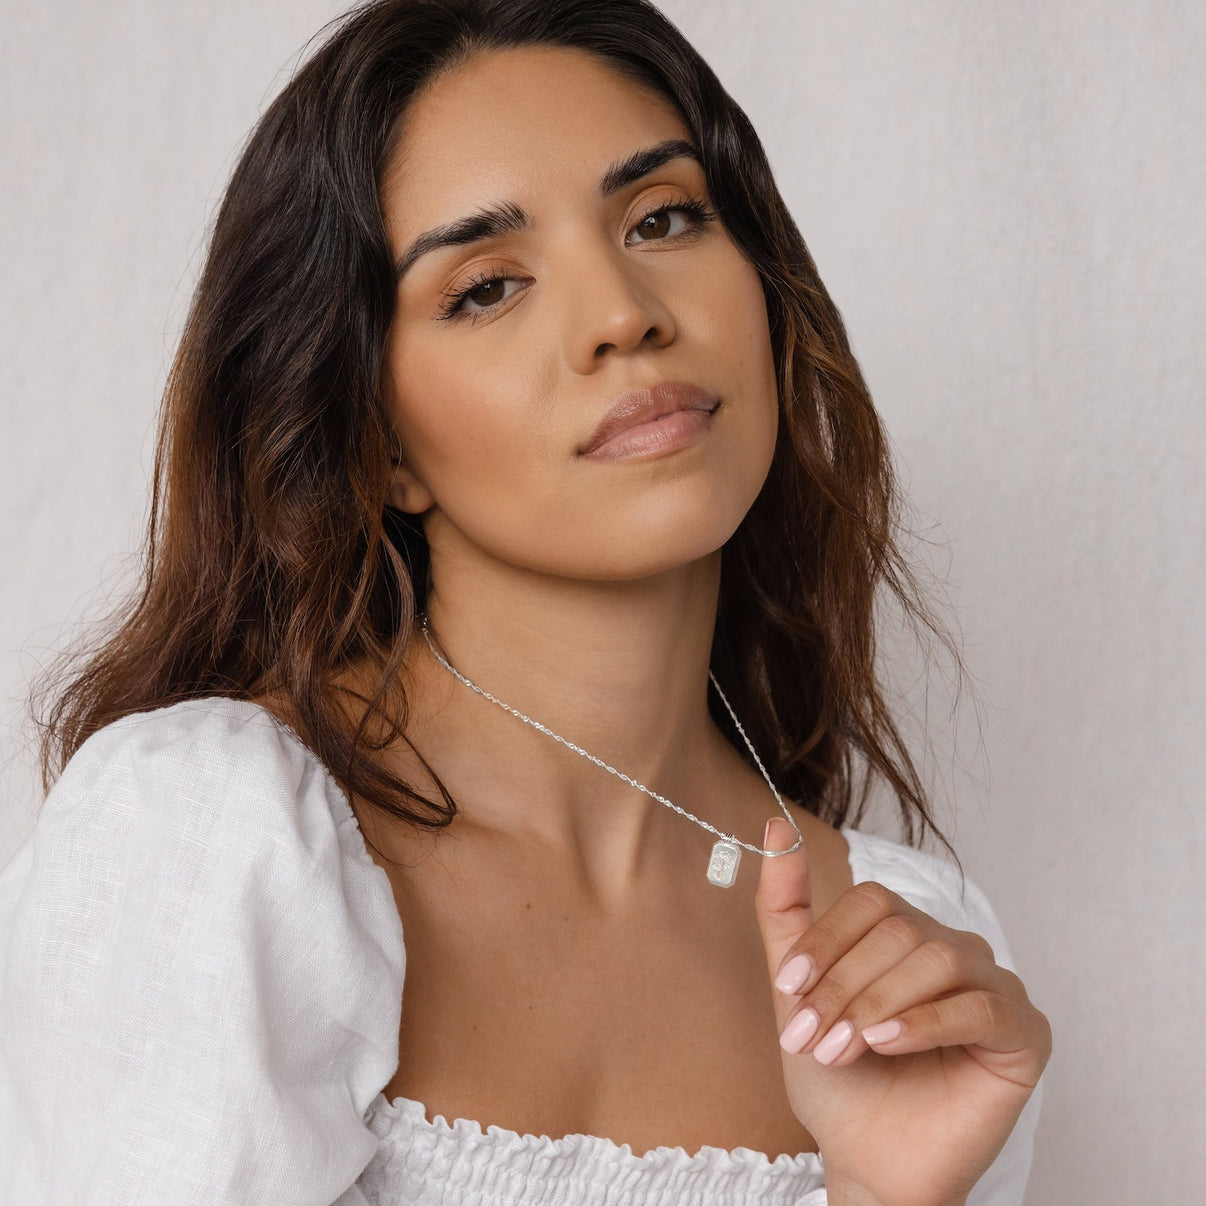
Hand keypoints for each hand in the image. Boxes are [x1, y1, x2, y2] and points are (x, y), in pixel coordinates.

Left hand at [753, 818, 1050, 1205]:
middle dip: (843, 985)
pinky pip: (978, 1006)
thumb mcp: (797, 989)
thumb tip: (775, 826)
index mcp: (904, 931)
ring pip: (935, 960)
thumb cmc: (838, 1077)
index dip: (826, 940)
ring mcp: (994, 986)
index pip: (871, 900)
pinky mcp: (1025, 1032)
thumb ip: (785, 909)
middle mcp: (952, 947)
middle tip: (812, 1038)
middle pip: (900, 931)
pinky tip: (887, 1044)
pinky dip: (924, 1022)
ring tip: (845, 1049)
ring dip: (876, 1005)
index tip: (788, 988)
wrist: (866, 1159)